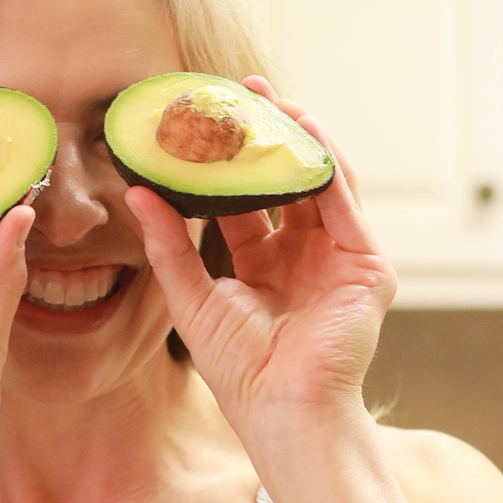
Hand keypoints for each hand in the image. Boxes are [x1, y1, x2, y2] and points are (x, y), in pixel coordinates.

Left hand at [123, 77, 395, 450]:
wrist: (283, 410)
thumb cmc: (239, 370)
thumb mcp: (192, 297)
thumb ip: (168, 245)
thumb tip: (135, 193)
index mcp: (266, 266)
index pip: (245, 201)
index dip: (224, 164)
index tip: (200, 123)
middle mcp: (305, 256)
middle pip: (285, 182)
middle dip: (264, 137)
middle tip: (237, 92)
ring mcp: (339, 258)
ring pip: (320, 182)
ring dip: (297, 138)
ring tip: (269, 99)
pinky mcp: (367, 265)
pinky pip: (345, 202)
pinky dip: (326, 163)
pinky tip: (304, 129)